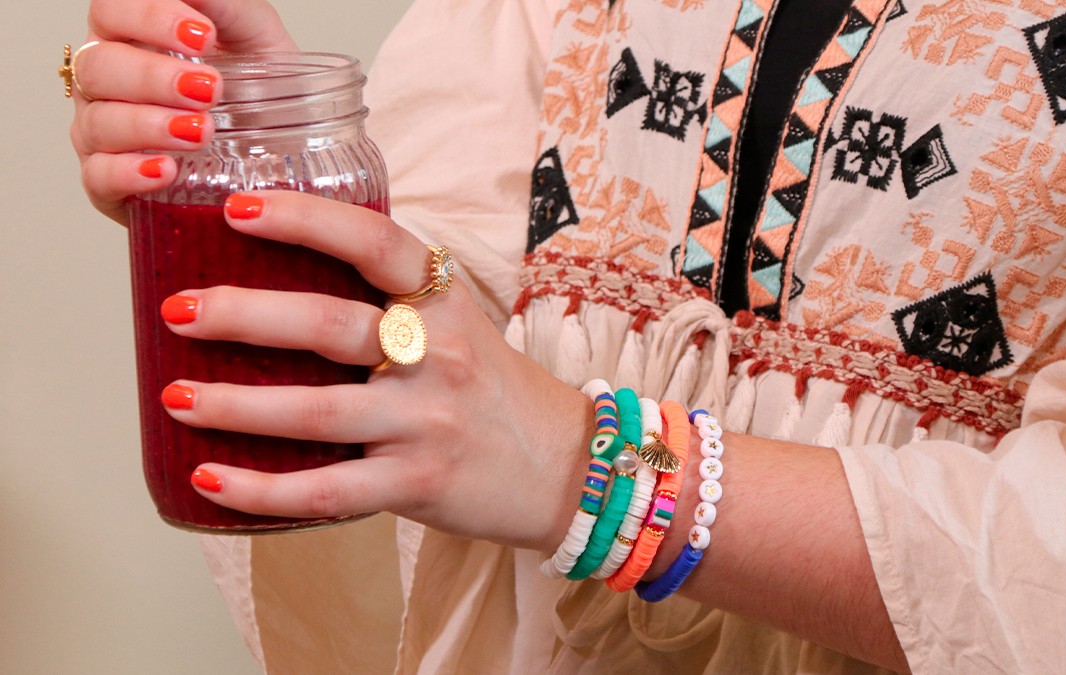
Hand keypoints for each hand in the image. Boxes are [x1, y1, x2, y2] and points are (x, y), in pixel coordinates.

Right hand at [70, 0, 296, 224]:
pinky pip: (98, 177)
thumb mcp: (255, 40)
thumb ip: (227, 6)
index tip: (203, 36)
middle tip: (211, 89)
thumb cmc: (256, 91)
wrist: (278, 155)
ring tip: (202, 131)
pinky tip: (165, 169)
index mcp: (132, 35)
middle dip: (154, 78)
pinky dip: (129, 172)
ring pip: (98, 122)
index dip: (150, 18)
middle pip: (99, 66)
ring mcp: (103, 132)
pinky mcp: (110, 182)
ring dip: (148, 125)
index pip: (112, 9)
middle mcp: (108, 81)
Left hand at [162, 191, 592, 550]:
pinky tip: (211, 478)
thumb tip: (291, 267)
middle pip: (328, 324)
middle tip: (177, 309)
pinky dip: (261, 489)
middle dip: (243, 315)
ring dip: (235, 405)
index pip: (374, 243)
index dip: (304, 219)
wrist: (566, 467)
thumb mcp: (461, 324)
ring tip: (175, 397)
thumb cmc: (496, 390)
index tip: (235, 208)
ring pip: (314, 412)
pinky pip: (326, 490)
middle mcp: (439, 356)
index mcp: (446, 303)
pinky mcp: (417, 484)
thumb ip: (395, 298)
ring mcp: (427, 422)